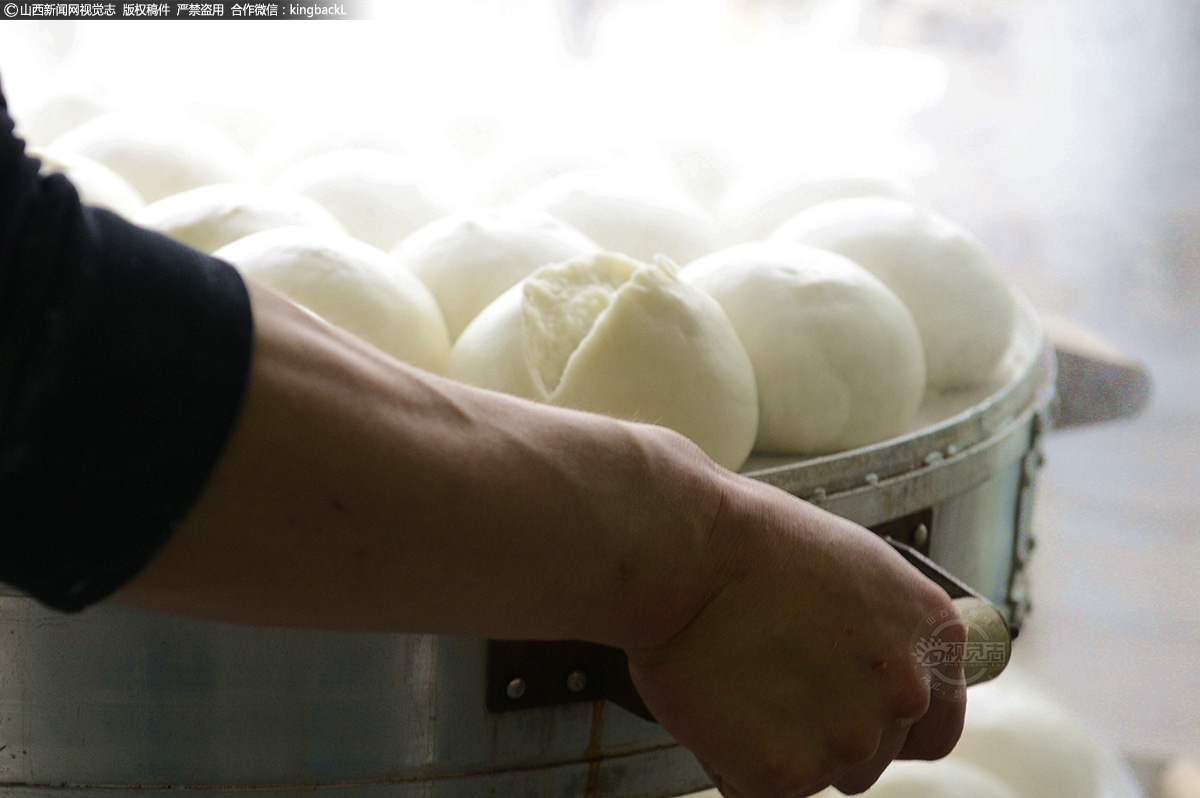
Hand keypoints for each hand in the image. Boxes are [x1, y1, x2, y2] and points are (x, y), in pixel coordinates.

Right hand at [625, 474, 965, 796]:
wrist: (687, 554)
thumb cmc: (751, 542)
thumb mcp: (852, 566)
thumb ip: (882, 630)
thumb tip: (872, 665)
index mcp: (931, 634)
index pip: (936, 722)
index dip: (887, 719)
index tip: (850, 706)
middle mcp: (906, 691)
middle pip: (874, 754)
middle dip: (827, 730)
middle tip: (774, 680)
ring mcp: (849, 737)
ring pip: (820, 773)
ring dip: (785, 746)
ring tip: (742, 684)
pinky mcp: (787, 772)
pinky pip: (759, 787)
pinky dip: (733, 760)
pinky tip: (718, 705)